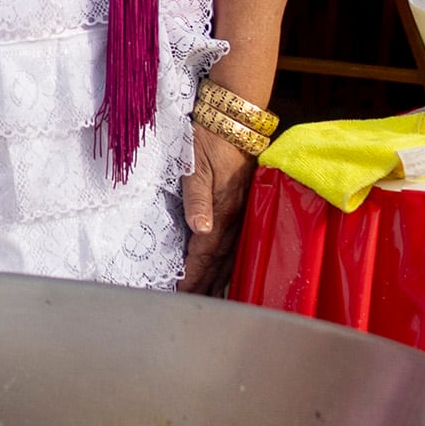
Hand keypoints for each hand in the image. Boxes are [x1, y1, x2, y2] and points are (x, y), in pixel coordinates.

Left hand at [176, 124, 252, 294]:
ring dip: (220, 278)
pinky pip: (238, 243)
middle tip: (191, 304)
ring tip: (211, 298)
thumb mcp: (195, 166)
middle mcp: (234, 217)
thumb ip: (197, 199)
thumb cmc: (208, 140)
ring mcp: (242, 213)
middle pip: (219, 262)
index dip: (193, 276)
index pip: (204, 254)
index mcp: (222, 210)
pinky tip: (227, 271)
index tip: (181, 293)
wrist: (234, 121)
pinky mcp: (243, 206)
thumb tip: (200, 230)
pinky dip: (230, 262)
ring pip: (231, 256)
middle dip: (205, 285)